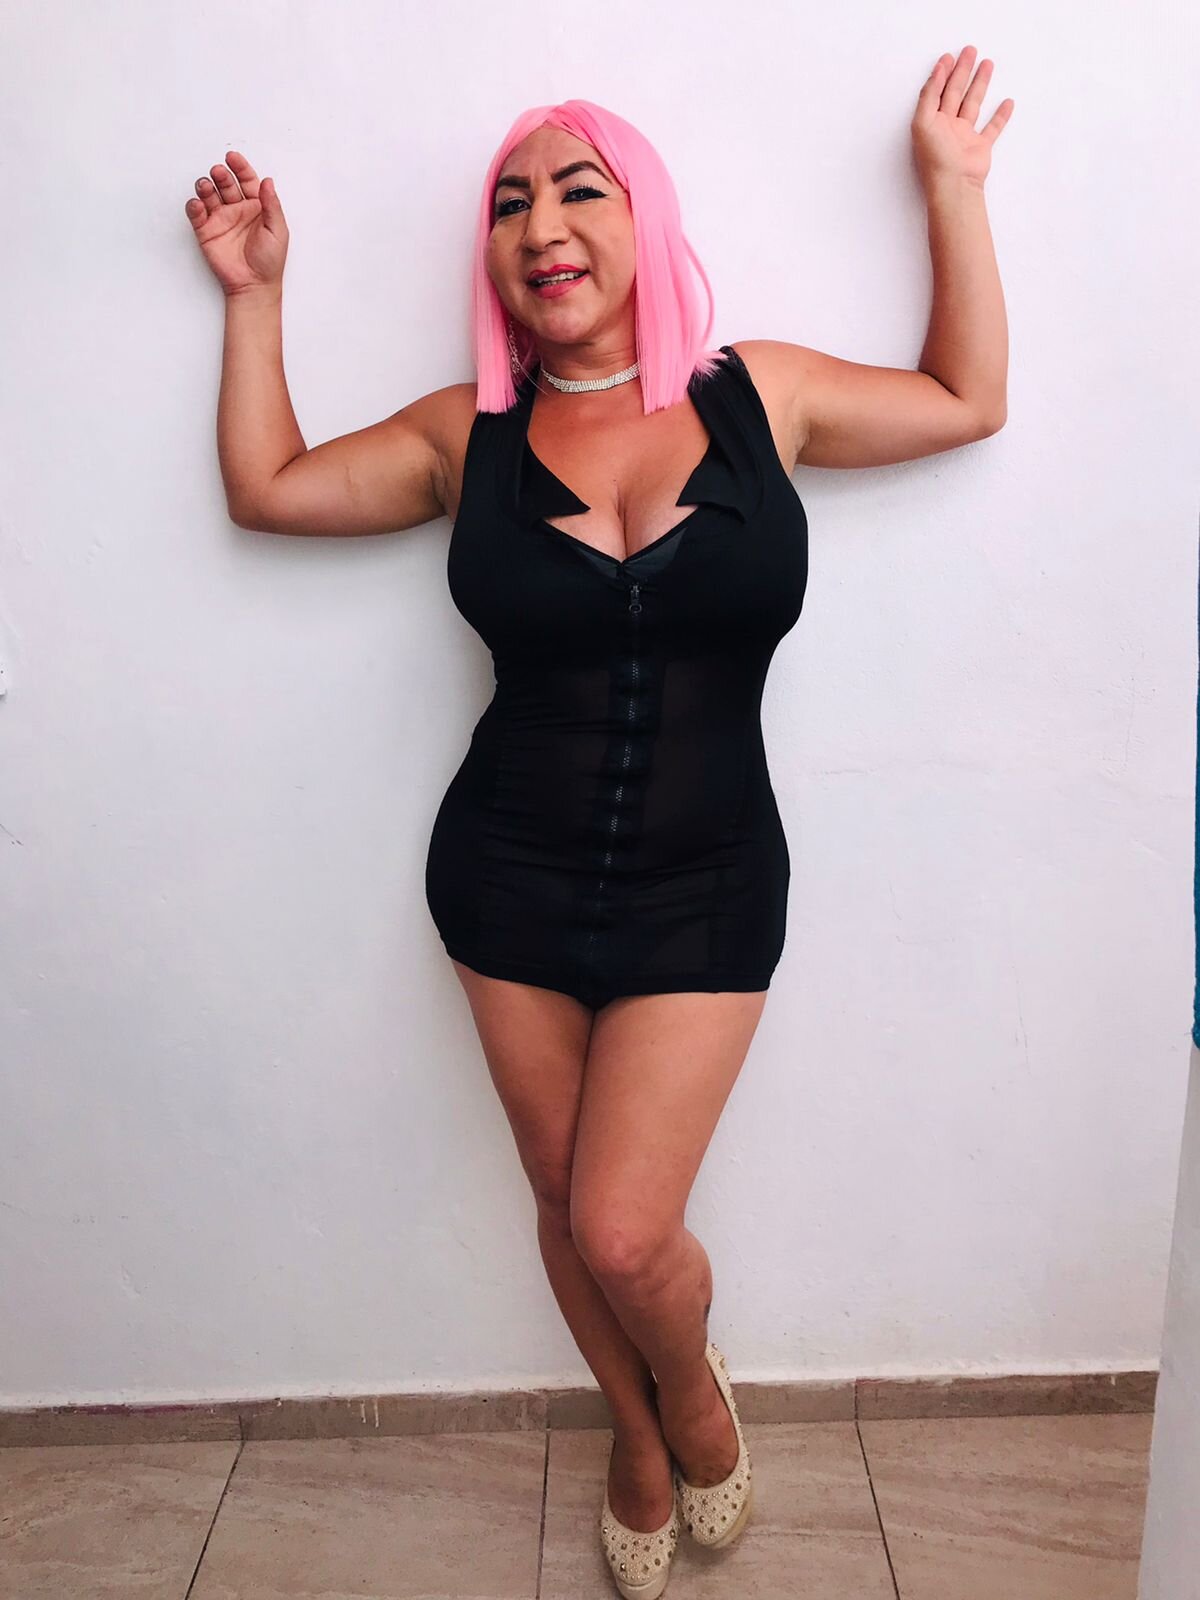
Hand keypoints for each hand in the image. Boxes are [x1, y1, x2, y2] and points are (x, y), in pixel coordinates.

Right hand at [184, 150, 288, 296]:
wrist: (254, 285)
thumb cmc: (270, 261)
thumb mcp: (278, 230)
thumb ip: (272, 205)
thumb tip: (268, 181)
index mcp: (256, 207)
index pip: (247, 180)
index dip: (240, 167)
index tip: (232, 158)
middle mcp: (237, 210)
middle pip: (226, 184)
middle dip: (221, 175)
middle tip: (218, 172)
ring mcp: (221, 219)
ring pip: (209, 195)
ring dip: (205, 187)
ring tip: (206, 186)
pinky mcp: (207, 231)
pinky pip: (197, 214)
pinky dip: (194, 206)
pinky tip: (198, 204)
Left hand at [912, 46, 1013, 191]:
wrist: (955, 185)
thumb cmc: (936, 157)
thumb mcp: (924, 121)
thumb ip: (928, 95)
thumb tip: (936, 72)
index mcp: (931, 122)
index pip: (937, 91)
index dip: (942, 73)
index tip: (949, 56)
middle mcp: (947, 128)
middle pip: (955, 92)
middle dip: (963, 71)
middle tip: (970, 50)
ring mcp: (964, 137)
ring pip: (973, 104)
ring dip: (980, 84)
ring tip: (988, 64)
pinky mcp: (980, 147)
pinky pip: (992, 128)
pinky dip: (1000, 116)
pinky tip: (1007, 102)